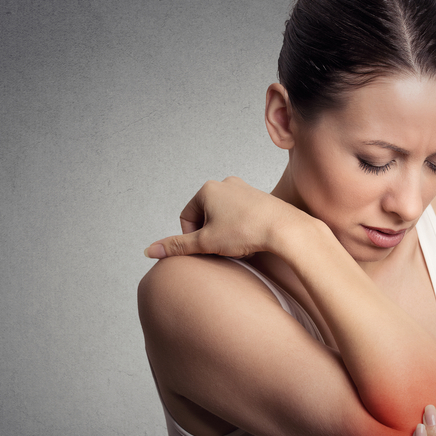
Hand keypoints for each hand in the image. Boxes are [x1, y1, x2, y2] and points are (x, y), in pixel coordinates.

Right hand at [144, 177, 295, 258]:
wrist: (286, 229)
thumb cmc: (247, 232)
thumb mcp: (206, 242)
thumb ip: (177, 246)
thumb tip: (149, 251)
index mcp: (207, 189)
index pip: (186, 218)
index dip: (193, 239)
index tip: (208, 248)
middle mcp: (225, 183)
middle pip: (206, 218)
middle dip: (211, 236)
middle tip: (225, 248)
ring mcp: (244, 189)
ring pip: (224, 218)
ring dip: (226, 234)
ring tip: (240, 244)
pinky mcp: (259, 198)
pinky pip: (241, 217)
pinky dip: (242, 230)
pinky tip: (253, 239)